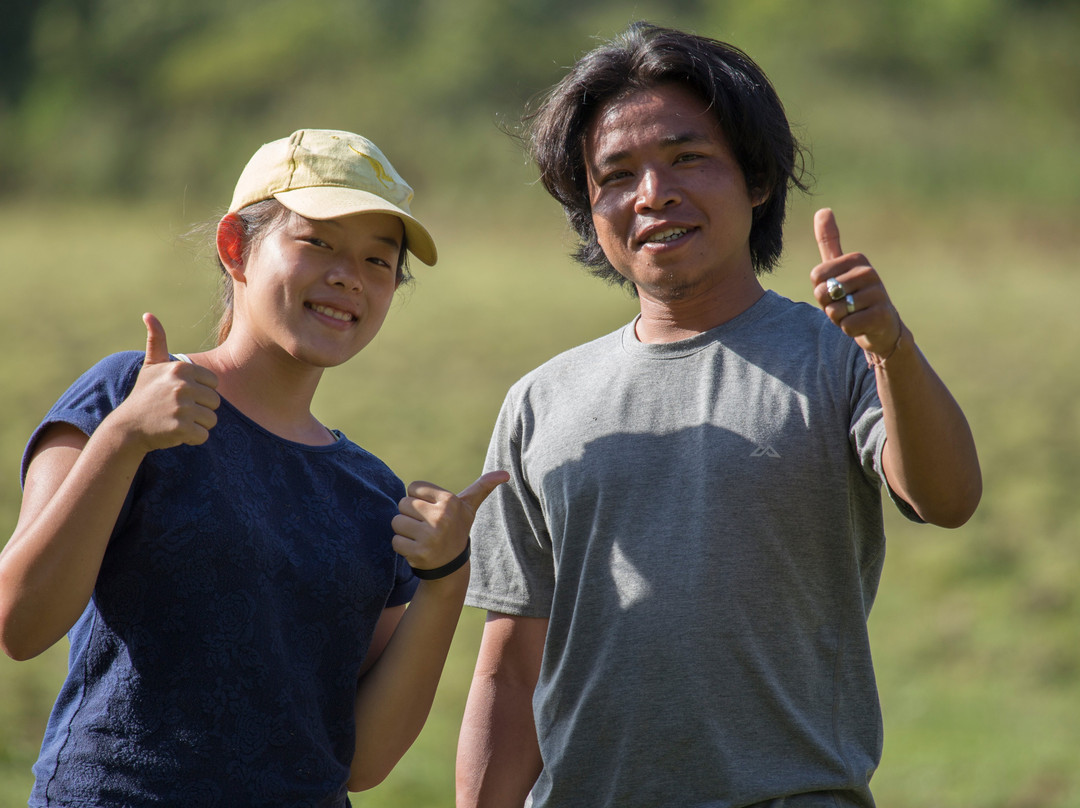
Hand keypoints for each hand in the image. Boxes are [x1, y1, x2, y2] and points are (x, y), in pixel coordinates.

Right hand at [111, 313, 220, 452]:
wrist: (127, 427)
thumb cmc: (144, 394)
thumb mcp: (151, 366)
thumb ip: (157, 341)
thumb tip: (149, 314)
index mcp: (181, 368)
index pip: (214, 383)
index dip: (201, 392)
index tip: (182, 395)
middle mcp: (182, 385)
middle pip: (215, 402)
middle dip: (200, 409)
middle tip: (178, 410)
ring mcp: (182, 407)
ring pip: (211, 420)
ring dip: (197, 424)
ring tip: (176, 420)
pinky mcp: (181, 428)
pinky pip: (203, 435)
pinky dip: (192, 438)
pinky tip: (175, 432)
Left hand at [391, 471, 509, 575]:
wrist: (451, 567)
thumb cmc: (457, 529)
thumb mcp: (469, 508)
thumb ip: (483, 487)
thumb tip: (505, 474)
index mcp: (450, 501)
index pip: (413, 487)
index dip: (418, 498)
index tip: (431, 511)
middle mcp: (441, 517)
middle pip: (403, 504)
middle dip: (410, 515)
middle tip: (425, 526)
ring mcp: (430, 536)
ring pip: (397, 522)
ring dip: (404, 531)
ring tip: (421, 537)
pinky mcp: (418, 552)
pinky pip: (395, 541)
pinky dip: (402, 546)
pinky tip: (417, 549)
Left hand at [810, 208, 902, 357]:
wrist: (882, 326)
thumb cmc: (854, 295)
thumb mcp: (839, 267)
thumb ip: (829, 241)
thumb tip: (823, 209)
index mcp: (856, 259)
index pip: (816, 277)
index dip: (821, 291)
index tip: (838, 291)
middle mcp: (869, 272)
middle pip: (823, 293)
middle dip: (828, 306)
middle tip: (846, 306)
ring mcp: (878, 293)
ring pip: (834, 311)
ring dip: (839, 319)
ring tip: (855, 314)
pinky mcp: (881, 314)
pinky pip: (847, 326)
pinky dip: (849, 330)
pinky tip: (862, 325)